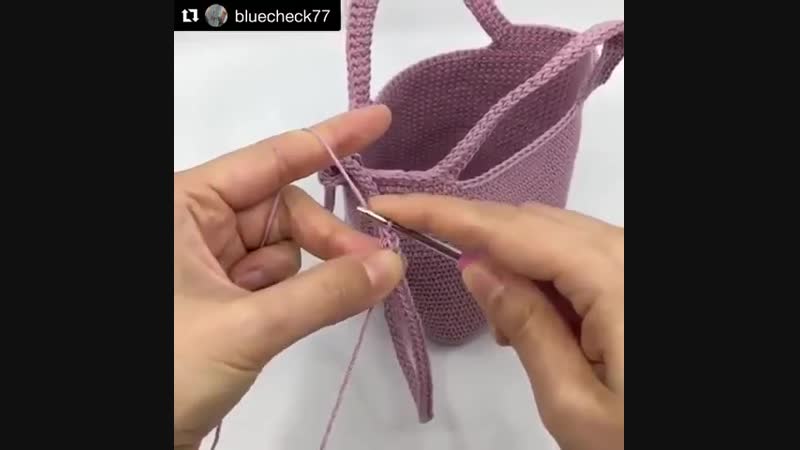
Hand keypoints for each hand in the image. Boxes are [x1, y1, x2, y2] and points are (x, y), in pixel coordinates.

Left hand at [173, 105, 404, 449]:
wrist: (129, 439)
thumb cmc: (167, 370)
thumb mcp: (247, 327)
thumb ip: (325, 293)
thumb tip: (393, 263)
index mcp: (184, 204)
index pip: (269, 160)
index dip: (328, 139)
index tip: (378, 119)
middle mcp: (195, 222)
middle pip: (285, 210)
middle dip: (326, 238)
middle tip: (374, 266)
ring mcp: (208, 259)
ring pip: (284, 248)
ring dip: (303, 277)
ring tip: (278, 319)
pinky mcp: (220, 294)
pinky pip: (275, 279)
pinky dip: (292, 295)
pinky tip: (271, 324)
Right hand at [371, 195, 622, 449]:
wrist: (725, 448)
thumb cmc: (640, 442)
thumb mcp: (573, 402)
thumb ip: (523, 324)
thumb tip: (475, 265)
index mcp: (614, 279)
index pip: (511, 229)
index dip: (444, 212)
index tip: (388, 205)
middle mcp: (628, 253)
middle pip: (532, 222)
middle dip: (477, 237)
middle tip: (443, 274)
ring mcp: (636, 261)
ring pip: (555, 236)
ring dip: (513, 262)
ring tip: (507, 323)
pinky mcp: (637, 275)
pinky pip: (579, 254)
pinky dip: (545, 275)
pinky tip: (541, 317)